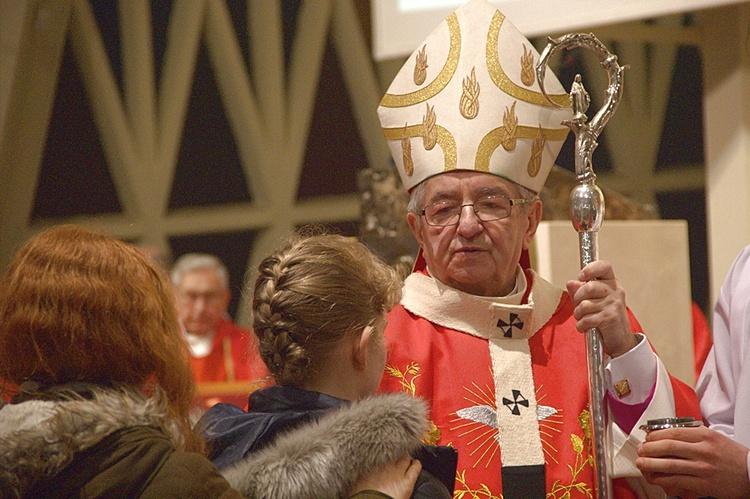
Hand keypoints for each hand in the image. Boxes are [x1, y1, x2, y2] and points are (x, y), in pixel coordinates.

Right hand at [349, 456, 421, 498]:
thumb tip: (352, 467)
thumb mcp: (353, 482)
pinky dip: (417, 465)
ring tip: (406, 458)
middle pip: (393, 451)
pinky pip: (415, 468)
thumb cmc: (361, 497)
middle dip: (394, 452)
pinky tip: (416, 464)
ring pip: (405, 457)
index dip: (382, 450)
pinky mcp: (407, 482)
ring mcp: (397, 472)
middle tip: (394, 453)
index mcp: (372, 463)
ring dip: (406, 457)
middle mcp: (386, 464)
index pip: (379, 450)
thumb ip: (356, 472)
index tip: (382, 449)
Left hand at [566, 260, 636, 357]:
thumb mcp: (592, 301)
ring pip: (585, 305)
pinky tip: (586, 327)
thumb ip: (580, 291)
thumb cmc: (604, 317)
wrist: (619, 339)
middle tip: (579, 307)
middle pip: (589, 287)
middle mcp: (615, 292)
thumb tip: (570, 282)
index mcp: (611, 284)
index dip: (590, 269)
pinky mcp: (610, 318)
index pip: (604, 267)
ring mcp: (614, 304)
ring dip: (578, 315)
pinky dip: (581, 326)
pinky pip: (587, 319)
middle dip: (578, 298)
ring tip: (583, 319)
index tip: (581, 277)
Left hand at [635, 425, 749, 498]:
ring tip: (641, 464)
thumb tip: (666, 434)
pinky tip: (655, 478)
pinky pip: (678, 481)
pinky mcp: (704, 484)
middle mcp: (703, 450)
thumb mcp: (714, 437)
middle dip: (648, 448)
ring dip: (651, 465)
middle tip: (640, 450)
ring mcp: (703, 468)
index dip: (655, 435)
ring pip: (670, 465)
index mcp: (705, 436)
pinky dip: (663, 480)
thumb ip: (693, 434)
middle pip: (668, 447)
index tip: (647, 438)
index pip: (673, 432)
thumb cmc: (731, 455)